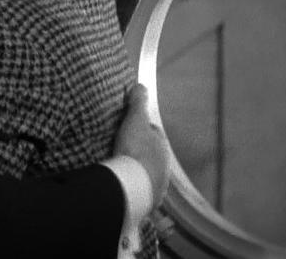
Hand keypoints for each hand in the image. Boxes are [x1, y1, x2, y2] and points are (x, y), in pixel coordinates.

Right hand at [113, 84, 170, 206]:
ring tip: (122, 170)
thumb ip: (137, 103)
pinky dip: (134, 187)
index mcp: (161, 146)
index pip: (153, 133)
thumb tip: (141, 85)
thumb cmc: (135, 150)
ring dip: (138, 171)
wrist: (133, 185)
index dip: (141, 129)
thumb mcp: (134, 120)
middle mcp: (163, 166)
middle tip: (122, 149)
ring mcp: (157, 184)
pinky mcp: (148, 200)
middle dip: (141, 152)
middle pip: (151, 155)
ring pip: (148, 174)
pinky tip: (124, 186)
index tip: (129, 129)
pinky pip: (141, 191)